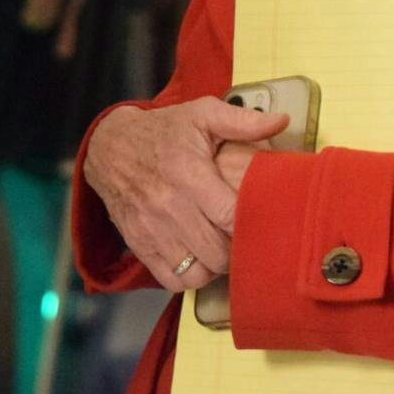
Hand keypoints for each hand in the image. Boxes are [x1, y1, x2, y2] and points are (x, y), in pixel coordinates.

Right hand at [83, 98, 287, 290]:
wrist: (110, 146)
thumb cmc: (164, 130)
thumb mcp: (202, 113)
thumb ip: (243, 120)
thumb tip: (282, 120)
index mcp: (190, 175)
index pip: (230, 216)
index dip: (251, 222)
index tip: (262, 216)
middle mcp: (169, 207)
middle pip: (218, 253)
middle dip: (238, 249)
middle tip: (247, 235)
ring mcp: (152, 231)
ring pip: (197, 274)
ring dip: (216, 267)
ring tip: (224, 248)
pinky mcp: (139, 245)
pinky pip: (172, 280)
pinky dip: (190, 276)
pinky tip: (200, 257)